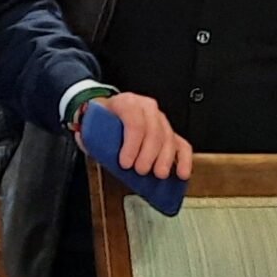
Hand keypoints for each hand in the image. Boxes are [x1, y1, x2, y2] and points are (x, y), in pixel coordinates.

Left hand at [76, 92, 192, 179]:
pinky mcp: (168, 132)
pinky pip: (181, 144)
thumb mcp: (93, 125)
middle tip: (141, 171)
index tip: (125, 163)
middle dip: (149, 154)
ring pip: (169, 138)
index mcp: (126, 102)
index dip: (132, 144)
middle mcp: (146, 108)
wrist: (107, 111)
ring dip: (165, 159)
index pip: (134, 122)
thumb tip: (97, 151)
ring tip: (158, 174)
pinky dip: (183, 160)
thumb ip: (95, 137)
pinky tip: (182, 173)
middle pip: (154, 131)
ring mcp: (160, 119)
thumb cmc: (101, 120)